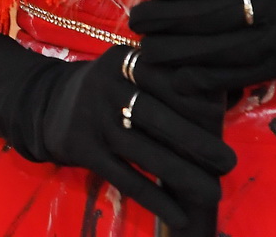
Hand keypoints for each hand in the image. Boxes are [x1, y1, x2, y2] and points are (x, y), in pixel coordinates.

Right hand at [26, 45, 235, 229]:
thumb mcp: (127, 70)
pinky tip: (178, 214)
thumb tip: (224, 102)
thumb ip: (163, 79)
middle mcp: (106, 85)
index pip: (165, 79)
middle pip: (157, 115)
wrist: (46, 104)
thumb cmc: (107, 90)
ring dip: (181, 174)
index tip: (224, 121)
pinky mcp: (82, 149)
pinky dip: (153, 197)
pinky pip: (124, 177)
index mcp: (124, 60)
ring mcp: (92, 118)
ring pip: (142, 150)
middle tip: (228, 162)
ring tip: (213, 192)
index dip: (196, 102)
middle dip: (196, 141)